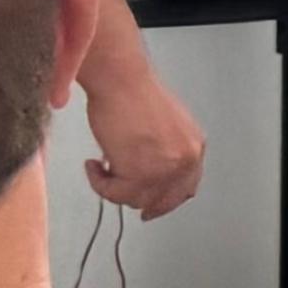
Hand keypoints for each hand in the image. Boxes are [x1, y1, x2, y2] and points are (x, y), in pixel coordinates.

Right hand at [82, 44, 206, 218]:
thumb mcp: (162, 128)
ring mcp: (166, 169)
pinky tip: (94, 165)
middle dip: (137, 198)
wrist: (120, 80)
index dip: (164, 200)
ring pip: (136, 199)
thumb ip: (164, 153)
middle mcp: (186, 160)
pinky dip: (99, 183)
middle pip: (162, 200)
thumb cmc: (132, 94)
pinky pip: (115, 194)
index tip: (150, 207)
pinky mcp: (141, 173)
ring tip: (101, 167)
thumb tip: (149, 176)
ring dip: (113, 187)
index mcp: (193, 147)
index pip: (185, 188)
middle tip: (116, 191)